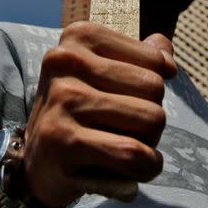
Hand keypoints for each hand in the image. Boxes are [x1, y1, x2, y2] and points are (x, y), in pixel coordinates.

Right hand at [21, 21, 176, 207]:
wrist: (39, 161)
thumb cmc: (83, 112)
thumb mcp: (107, 74)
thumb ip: (145, 57)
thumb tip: (168, 61)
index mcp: (79, 36)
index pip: (155, 61)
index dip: (153, 88)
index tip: (127, 100)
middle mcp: (65, 61)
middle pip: (154, 89)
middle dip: (152, 117)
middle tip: (124, 130)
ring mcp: (62, 99)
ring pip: (150, 120)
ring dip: (150, 144)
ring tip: (123, 148)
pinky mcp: (64, 141)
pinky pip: (134, 153)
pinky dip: (145, 167)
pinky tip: (129, 171)